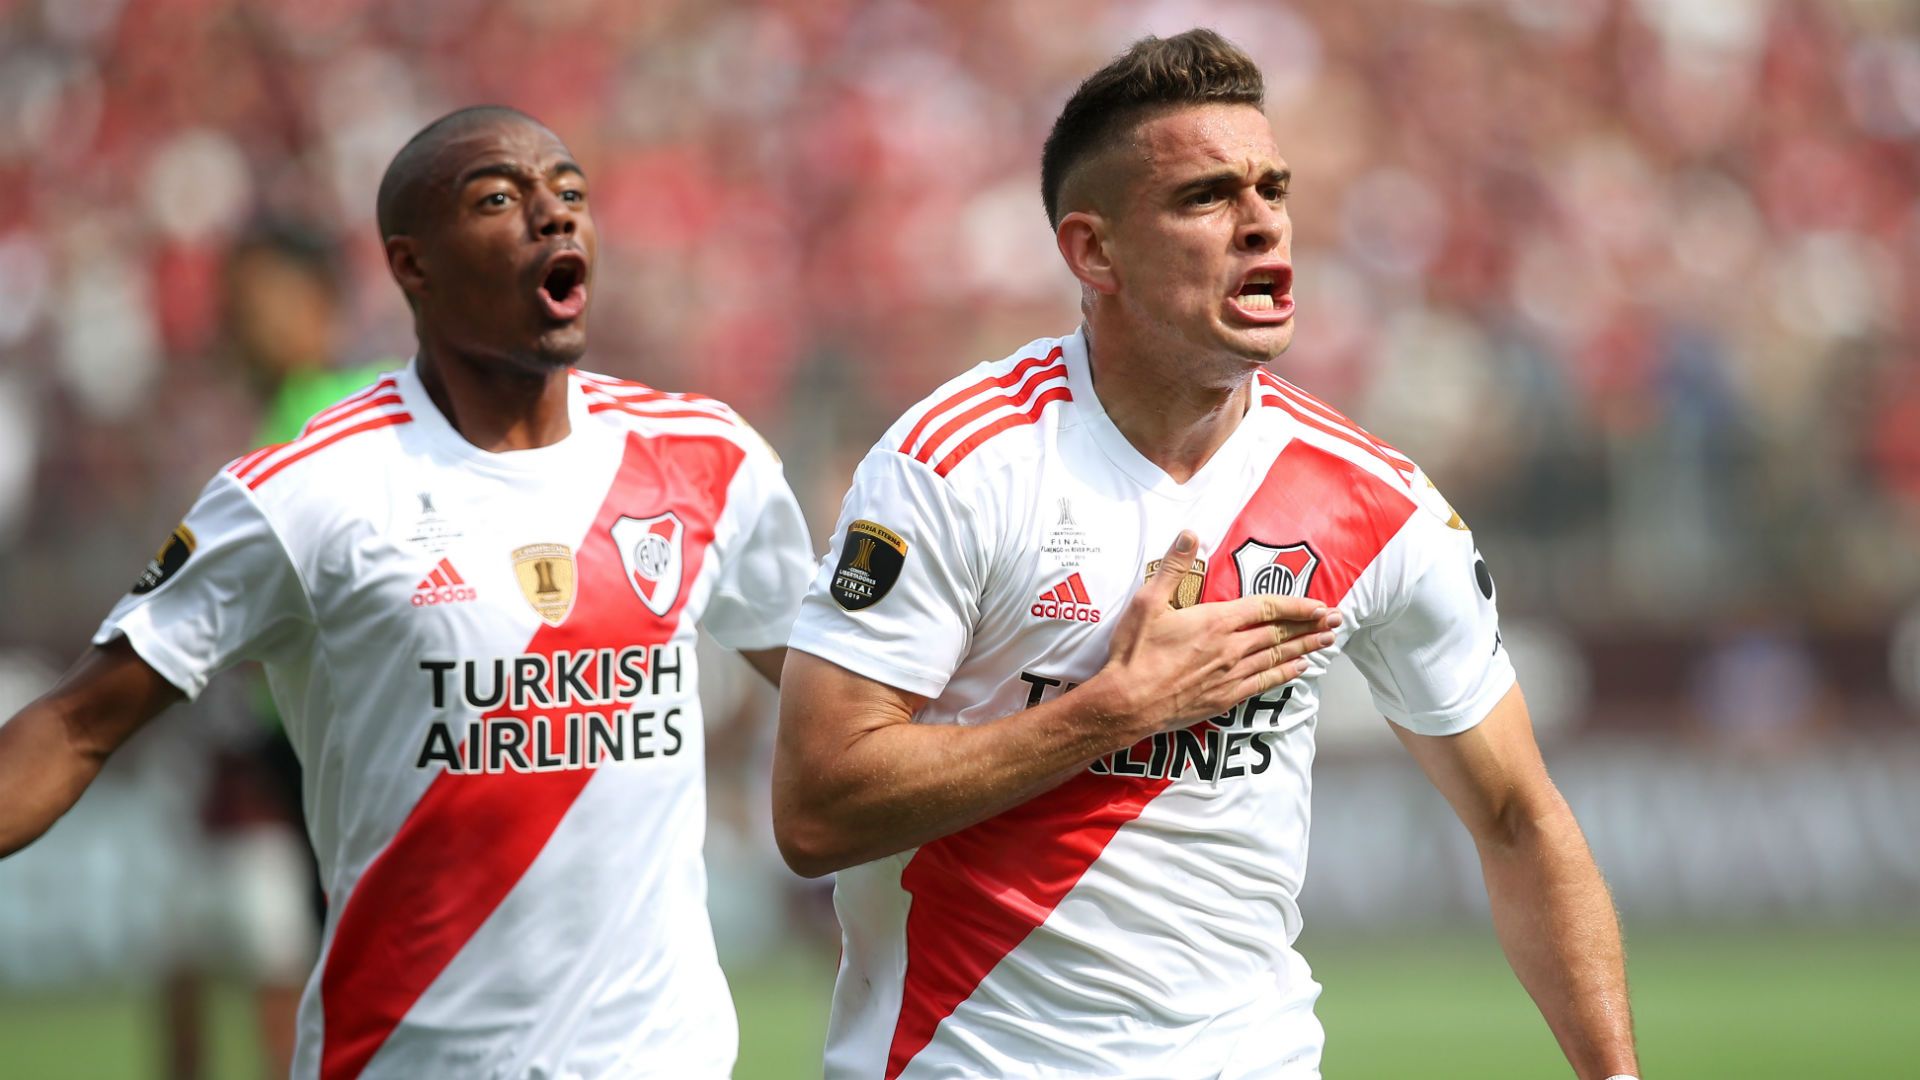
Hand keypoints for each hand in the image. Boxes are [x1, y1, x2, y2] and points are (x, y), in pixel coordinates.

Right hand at [1080, 530, 1339, 743]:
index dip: (1296, 605)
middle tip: (1337, 620)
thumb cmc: (1134, 652)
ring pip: (1277, 657)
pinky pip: (1263, 683)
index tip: (1319, 604)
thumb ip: (1173, 568)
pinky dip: (1285, 673)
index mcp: (1215, 621)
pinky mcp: (1224, 697)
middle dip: (1311, 625)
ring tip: (1328, 641)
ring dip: (1305, 648)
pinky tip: (1299, 669)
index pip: (1266, 608)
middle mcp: (1230, 648)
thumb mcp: (1147, 602)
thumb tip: (1189, 534)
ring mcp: (1230, 675)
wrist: (1126, 702)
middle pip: (1279, 633)